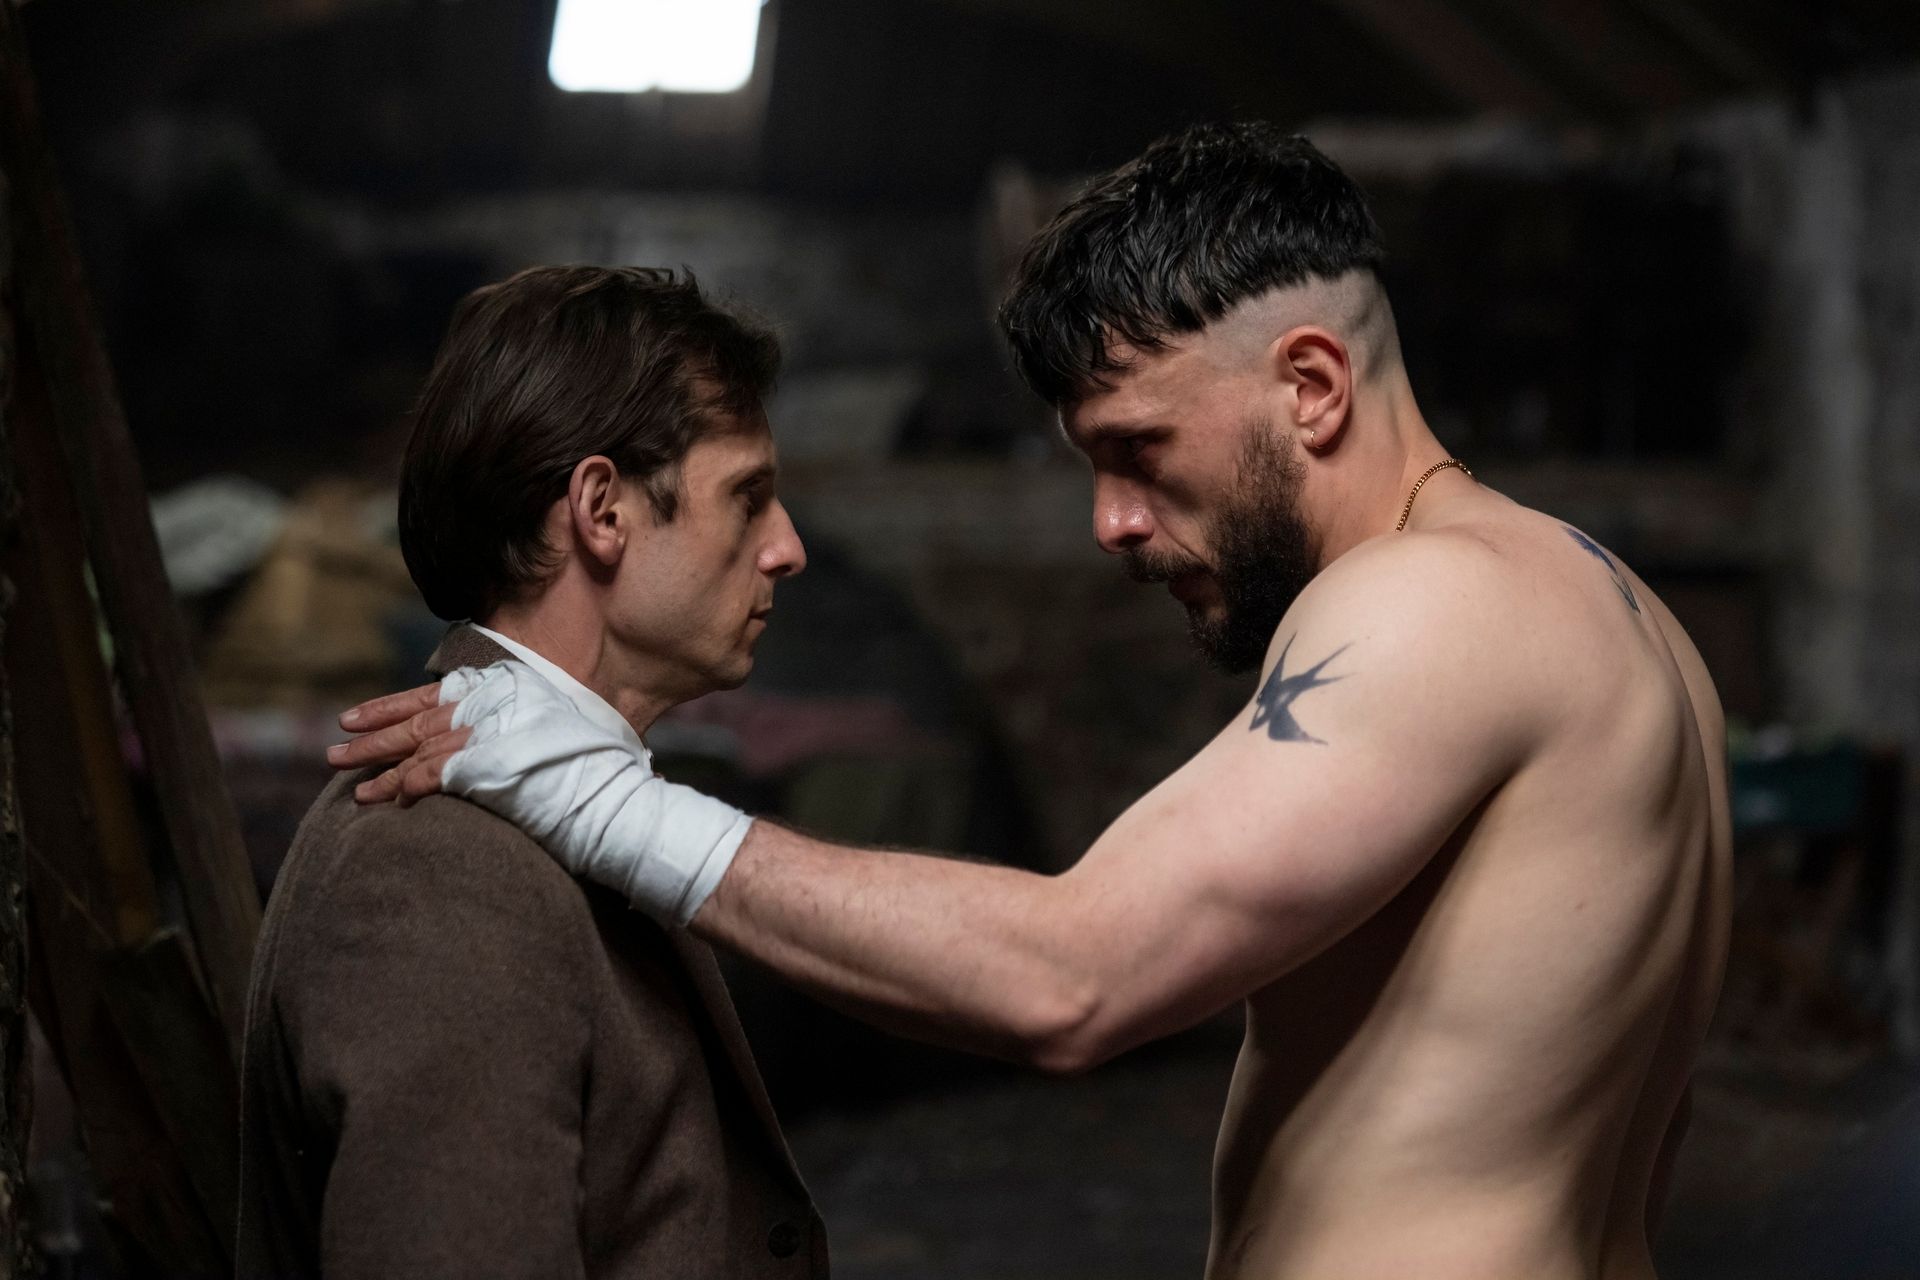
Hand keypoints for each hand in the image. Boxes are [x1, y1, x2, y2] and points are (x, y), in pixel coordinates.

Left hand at [333, 661, 752, 923]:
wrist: (617, 796)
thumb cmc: (602, 768)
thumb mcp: (562, 727)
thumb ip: (525, 724)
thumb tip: (500, 734)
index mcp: (507, 693)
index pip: (436, 695)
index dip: (393, 705)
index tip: (356, 715)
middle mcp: (493, 708)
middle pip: (418, 719)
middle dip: (373, 734)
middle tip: (335, 747)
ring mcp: (487, 736)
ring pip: (415, 748)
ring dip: (377, 764)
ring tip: (344, 776)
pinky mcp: (481, 768)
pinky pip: (428, 777)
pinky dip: (402, 788)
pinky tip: (381, 799)